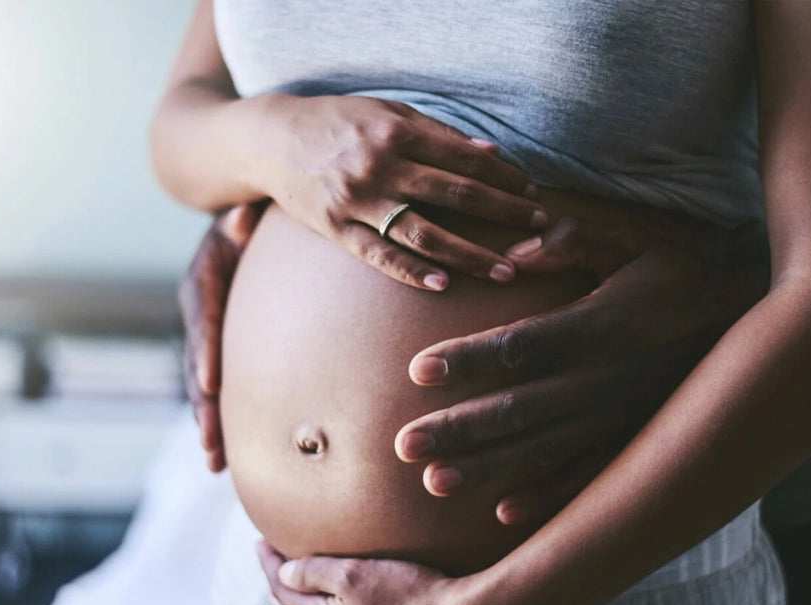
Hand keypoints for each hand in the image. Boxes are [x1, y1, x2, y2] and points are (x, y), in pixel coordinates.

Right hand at [179, 202, 264, 471]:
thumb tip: (242, 220)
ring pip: (203, 388)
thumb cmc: (250, 219)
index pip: (204, 320)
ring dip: (208, 424)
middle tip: (211, 441)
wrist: (240, 225)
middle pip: (197, 366)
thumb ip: (243, 220)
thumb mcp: (245, 213)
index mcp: (203, 281)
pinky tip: (226, 461)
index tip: (212, 384)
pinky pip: (217, 391)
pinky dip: (220, 423)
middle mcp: (198, 314)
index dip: (205, 352)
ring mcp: (205, 338)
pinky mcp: (218, 353)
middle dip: (204, 406)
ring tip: (215, 461)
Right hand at [252, 94, 545, 289]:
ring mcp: (358, 201)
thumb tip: (491, 153)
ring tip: (507, 272)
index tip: (533, 194)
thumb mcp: (386, 114)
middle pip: (457, 194)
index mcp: (398, 133)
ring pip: (426, 232)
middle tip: (540, 231)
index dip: (506, 177)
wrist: (270, 141)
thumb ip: (437, 133)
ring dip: (472, 254)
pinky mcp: (336, 228)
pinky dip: (412, 271)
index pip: (467, 159)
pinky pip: (380, 255)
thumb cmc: (337, 124)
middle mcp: (381, 166)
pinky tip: (444, 284)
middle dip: (504, 214)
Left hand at [395, 217, 768, 523]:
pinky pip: (588, 477)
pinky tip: (505, 515)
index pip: (519, 346)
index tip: (416, 370)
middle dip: (458, 429)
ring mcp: (619, 418)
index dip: (468, 359)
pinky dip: (549, 499)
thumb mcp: (635, 242)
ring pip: (543, 450)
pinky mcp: (636, 442)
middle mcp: (602, 380)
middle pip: (517, 409)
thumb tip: (512, 251)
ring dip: (487, 470)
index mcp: (596, 327)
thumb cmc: (683, 275)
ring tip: (434, 485)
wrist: (764, 327)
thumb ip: (572, 241)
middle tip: (401, 447)